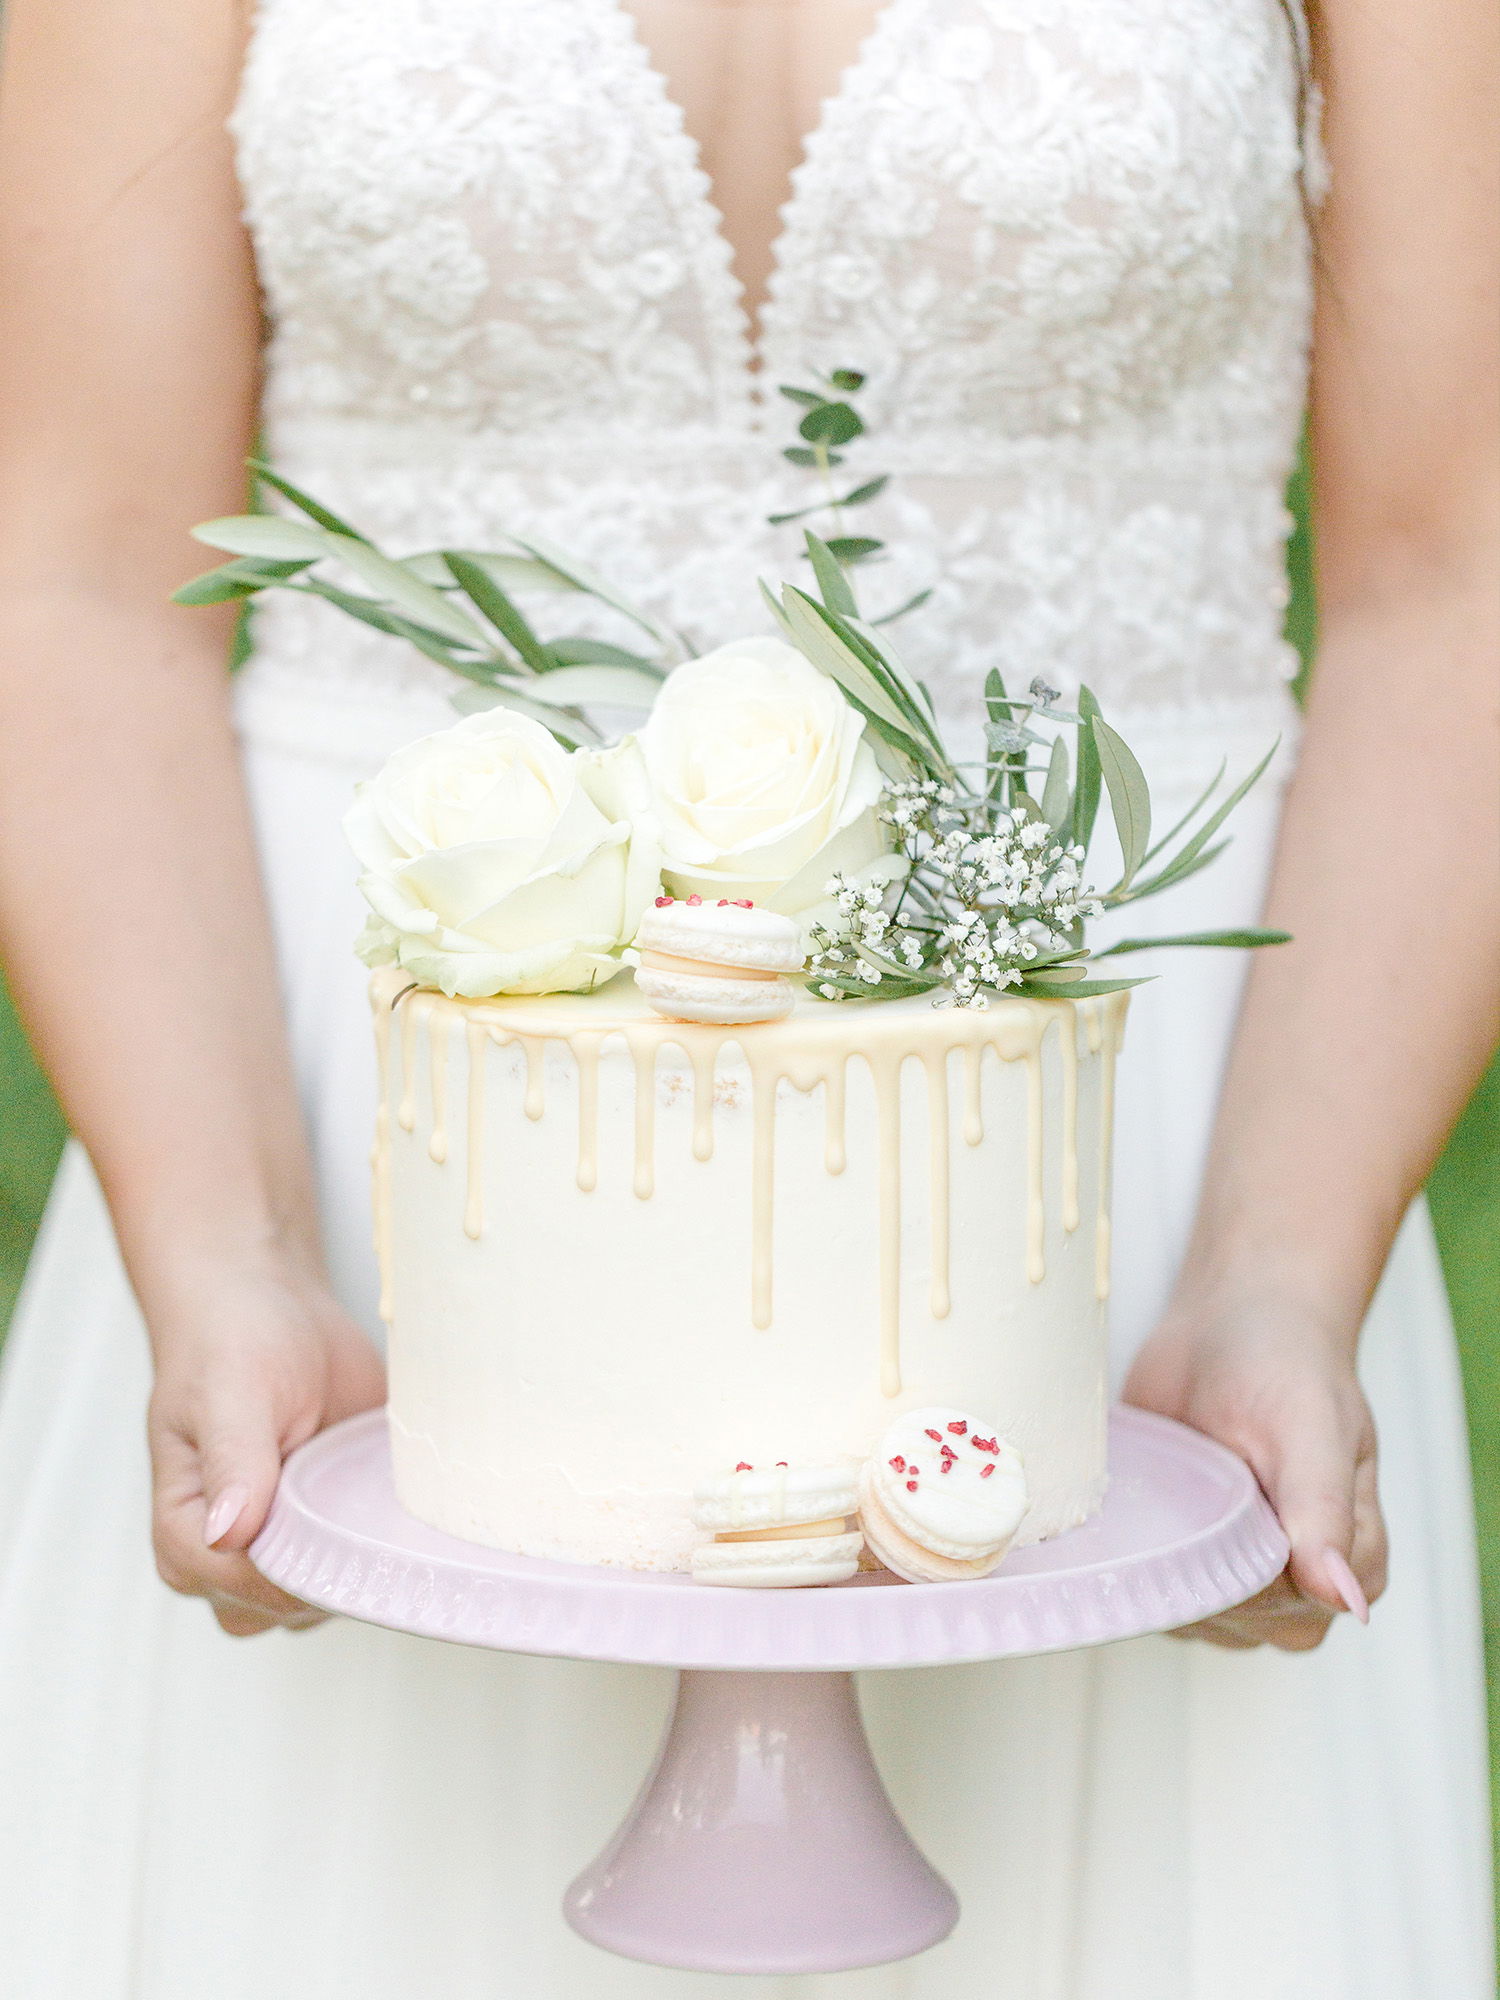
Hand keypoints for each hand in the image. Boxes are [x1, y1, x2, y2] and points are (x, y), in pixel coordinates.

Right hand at [146, 1256, 385, 1636]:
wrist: (270, 1308)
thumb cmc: (232, 1343)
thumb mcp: (230, 1392)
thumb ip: (233, 1464)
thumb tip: (228, 1534)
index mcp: (186, 1535)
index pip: (245, 1588)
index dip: (298, 1568)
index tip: (341, 1526)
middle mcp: (229, 1557)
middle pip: (288, 1608)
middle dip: (336, 1571)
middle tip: (371, 1506)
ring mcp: (285, 1547)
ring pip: (329, 1598)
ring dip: (365, 1559)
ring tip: (382, 1494)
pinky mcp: (331, 1530)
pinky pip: (363, 1565)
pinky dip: (386, 1542)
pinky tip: (399, 1500)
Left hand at [1124, 1291, 1386, 1649]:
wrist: (1234, 1322)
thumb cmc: (1286, 1365)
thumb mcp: (1311, 1428)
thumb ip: (1325, 1511)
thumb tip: (1347, 1600)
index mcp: (1354, 1564)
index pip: (1282, 1611)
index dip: (1235, 1568)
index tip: (1211, 1508)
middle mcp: (1297, 1585)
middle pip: (1229, 1616)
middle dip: (1190, 1559)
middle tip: (1178, 1485)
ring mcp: (1234, 1575)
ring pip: (1183, 1609)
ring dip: (1154, 1558)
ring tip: (1158, 1488)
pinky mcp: (1181, 1558)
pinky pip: (1149, 1585)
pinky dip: (1128, 1551)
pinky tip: (1129, 1504)